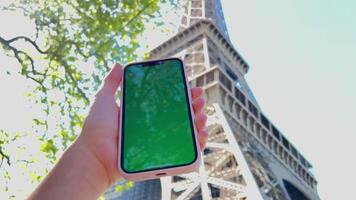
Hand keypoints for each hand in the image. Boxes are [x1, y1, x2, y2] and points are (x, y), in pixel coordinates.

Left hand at [77, 63, 207, 185]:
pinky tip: (201, 134)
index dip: (181, 93)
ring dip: (198, 122)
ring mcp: (158, 141)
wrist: (95, 156)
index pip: (168, 101)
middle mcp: (154, 126)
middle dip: (194, 105)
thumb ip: (111, 83)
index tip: (191, 85)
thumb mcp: (103, 100)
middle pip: (180, 114)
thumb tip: (118, 63)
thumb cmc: (97, 129)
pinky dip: (196, 144)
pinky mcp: (161, 157)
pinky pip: (183, 151)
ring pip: (185, 131)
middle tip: (200, 98)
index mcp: (144, 112)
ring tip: (202, 115)